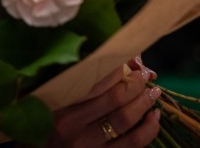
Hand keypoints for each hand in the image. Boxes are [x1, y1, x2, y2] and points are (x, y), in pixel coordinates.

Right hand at [47, 57, 161, 146]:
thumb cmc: (45, 124)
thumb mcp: (47, 100)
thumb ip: (68, 80)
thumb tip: (105, 60)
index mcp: (58, 104)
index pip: (93, 81)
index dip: (117, 68)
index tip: (129, 61)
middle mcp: (73, 125)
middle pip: (113, 99)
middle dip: (135, 83)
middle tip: (144, 75)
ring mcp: (90, 145)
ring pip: (125, 120)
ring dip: (144, 103)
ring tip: (152, 92)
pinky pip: (134, 143)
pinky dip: (149, 129)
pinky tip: (154, 117)